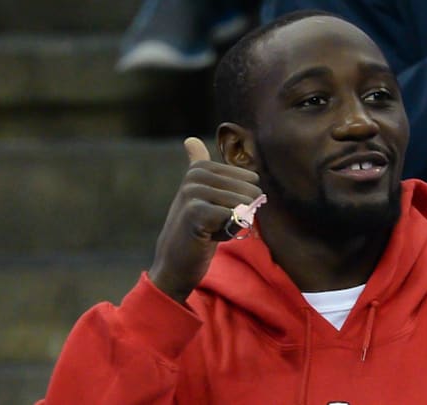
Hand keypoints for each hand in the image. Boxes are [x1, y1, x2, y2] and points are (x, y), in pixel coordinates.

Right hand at [148, 137, 261, 302]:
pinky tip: (206, 236)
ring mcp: (193, 191)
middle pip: (250, 190)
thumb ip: (198, 166)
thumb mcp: (200, 194)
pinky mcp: (196, 211)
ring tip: (208, 229)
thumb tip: (189, 139)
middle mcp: (196, 174)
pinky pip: (234, 217)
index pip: (251, 178)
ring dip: (233, 224)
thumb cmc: (195, 228)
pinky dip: (227, 233)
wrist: (175, 262)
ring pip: (244, 204)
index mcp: (202, 166)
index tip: (216, 212)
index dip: (241, 202)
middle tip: (213, 224)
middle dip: (240, 214)